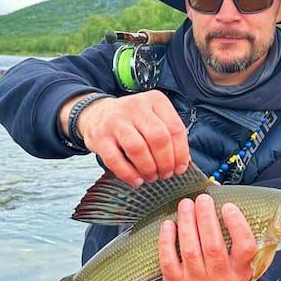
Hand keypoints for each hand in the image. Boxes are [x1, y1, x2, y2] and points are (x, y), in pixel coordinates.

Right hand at [62, 90, 189, 186]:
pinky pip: (115, 159)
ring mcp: (116, 120)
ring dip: (148, 168)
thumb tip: (184, 163)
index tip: (180, 168)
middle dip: (166, 162)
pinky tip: (136, 181)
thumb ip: (169, 136)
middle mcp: (136, 106)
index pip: (175, 128)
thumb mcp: (153, 118)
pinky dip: (128, 174)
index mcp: (155, 100)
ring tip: (151, 177)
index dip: (181, 153)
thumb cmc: (132, 121)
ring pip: (138, 148)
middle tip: (165, 174)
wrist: (95, 114)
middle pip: (158, 138)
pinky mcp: (100, 136)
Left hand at [158, 194, 257, 280]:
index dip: (237, 226)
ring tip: (186, 205)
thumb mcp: (233, 255)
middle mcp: (221, 280)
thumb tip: (219, 192)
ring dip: (187, 223)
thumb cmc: (218, 265)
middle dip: (206, 218)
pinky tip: (168, 224)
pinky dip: (167, 240)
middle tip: (202, 199)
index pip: (245, 248)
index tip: (228, 206)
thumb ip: (232, 231)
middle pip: (213, 246)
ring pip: (191, 250)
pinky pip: (169, 260)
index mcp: (241, 270)